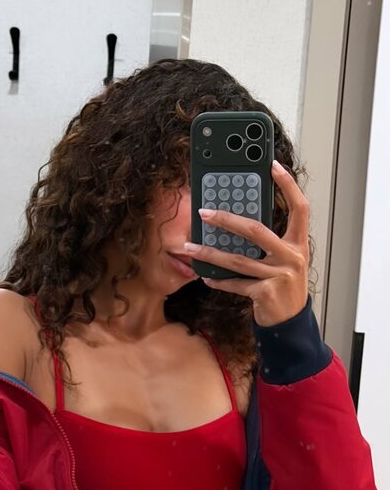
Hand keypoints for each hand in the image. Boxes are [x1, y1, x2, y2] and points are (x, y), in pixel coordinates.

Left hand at [187, 160, 309, 327]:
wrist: (290, 324)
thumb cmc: (284, 288)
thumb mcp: (285, 261)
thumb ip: (270, 243)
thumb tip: (238, 224)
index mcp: (298, 244)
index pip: (299, 207)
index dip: (287, 185)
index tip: (272, 165)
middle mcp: (291, 257)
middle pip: (255, 230)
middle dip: (226, 220)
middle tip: (204, 213)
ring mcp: (279, 275)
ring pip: (238, 259)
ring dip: (210, 254)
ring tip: (190, 248)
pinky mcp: (265, 293)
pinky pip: (236, 283)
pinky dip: (218, 280)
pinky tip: (204, 276)